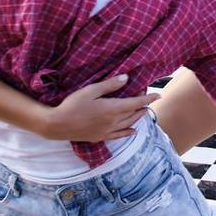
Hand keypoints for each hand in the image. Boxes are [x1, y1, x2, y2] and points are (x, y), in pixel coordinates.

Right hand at [41, 75, 159, 141]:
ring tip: (144, 112)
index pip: (136, 103)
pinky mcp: (100, 137)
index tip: (158, 95)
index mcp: (113, 109)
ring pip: (128, 124)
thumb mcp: (91, 91)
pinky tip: (132, 131)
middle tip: (148, 99)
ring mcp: (107, 131)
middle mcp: (113, 122)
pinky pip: (119, 135)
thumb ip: (109, 85)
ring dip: (138, 118)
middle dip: (143, 106)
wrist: (57, 125)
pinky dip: (128, 132)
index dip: (148, 99)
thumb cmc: (72, 104)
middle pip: (134, 114)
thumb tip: (126, 78)